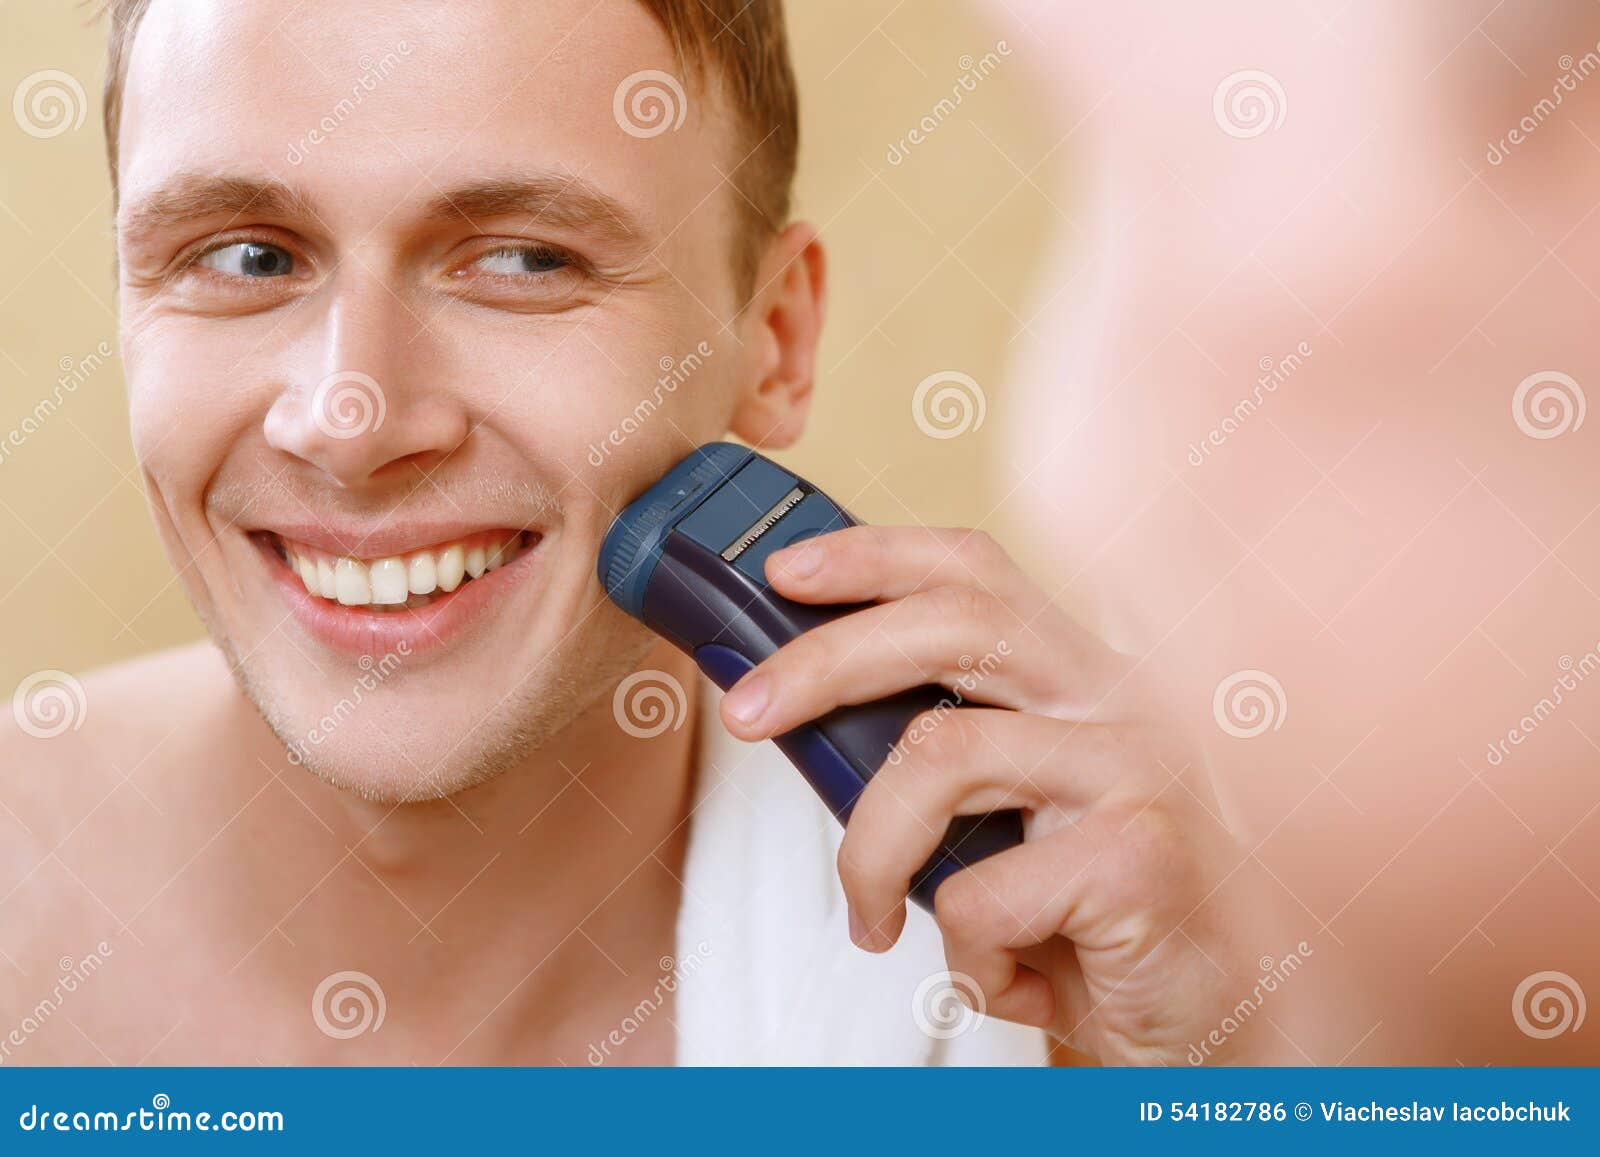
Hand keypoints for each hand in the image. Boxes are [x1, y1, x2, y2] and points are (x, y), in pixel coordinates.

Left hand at [717, 525, 1257, 1064]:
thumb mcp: (1012, 822)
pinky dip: (958, 957)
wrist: (1221, 1025)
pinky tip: (1001, 982)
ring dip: (870, 855)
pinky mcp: (1142, 854)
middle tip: (745, 713)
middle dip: (824, 659)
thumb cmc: (1096, 923)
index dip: (876, 555)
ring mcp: (1141, 767)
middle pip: (954, 625)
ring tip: (870, 918)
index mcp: (1086, 678)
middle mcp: (1123, 699)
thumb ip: (946, 762)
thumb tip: (799, 714)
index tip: (787, 572)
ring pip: (941, 758)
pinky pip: (978, 893)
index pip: (980, 573)